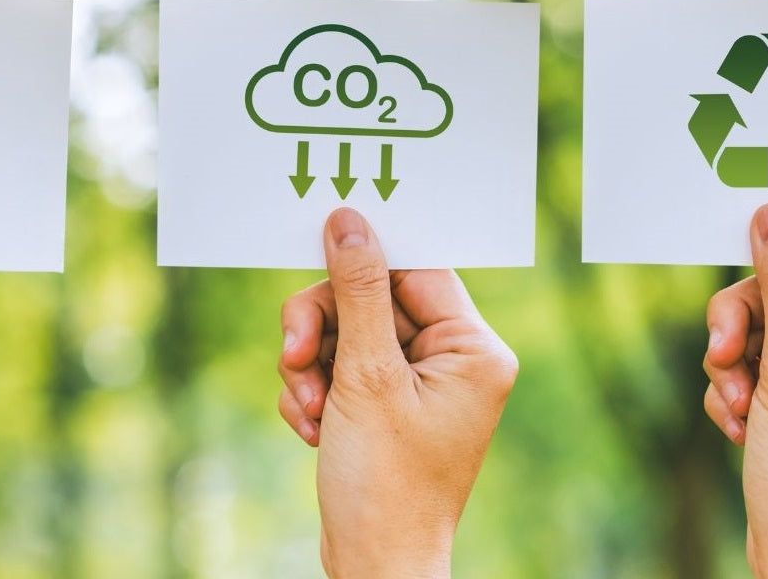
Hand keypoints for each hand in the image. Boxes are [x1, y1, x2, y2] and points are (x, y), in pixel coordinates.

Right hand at [277, 208, 518, 578]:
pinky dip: (316, 392)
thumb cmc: (385, 482)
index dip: (362, 264)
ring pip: (348, 335)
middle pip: (373, 300)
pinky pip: (341, 370)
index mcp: (473, 350)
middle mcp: (455, 363)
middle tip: (294, 357)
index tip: (317, 255)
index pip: (415, 270)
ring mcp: (420, 388)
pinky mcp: (388, 409)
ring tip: (307, 409)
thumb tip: (350, 222)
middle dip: (324, 330)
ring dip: (312, 367)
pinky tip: (310, 429)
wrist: (373, 567)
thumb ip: (357, 292)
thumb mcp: (365, 376)